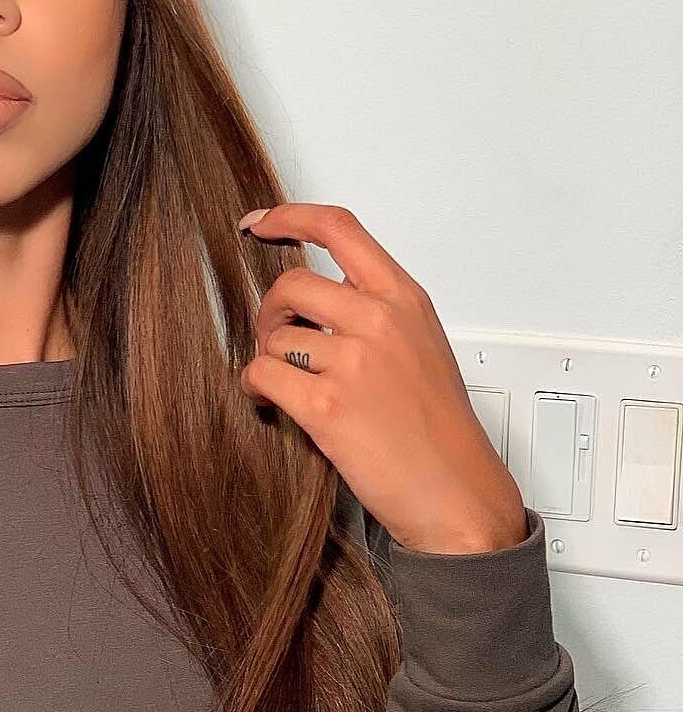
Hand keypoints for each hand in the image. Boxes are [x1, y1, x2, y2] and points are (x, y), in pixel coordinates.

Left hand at [236, 202, 527, 553]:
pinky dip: (255, 388)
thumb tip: (319, 306)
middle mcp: (380, 321)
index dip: (289, 218)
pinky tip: (271, 401)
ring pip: (273, 337)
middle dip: (270, 313)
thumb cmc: (440, 432)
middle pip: (291, 285)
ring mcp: (354, 362)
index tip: (258, 224)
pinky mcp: (326, 405)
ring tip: (285, 386)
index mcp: (405, 300)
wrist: (456, 494)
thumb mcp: (422, 349)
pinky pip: (262, 374)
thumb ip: (377, 316)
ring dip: (267, 360)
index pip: (340, 230)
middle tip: (275, 340)